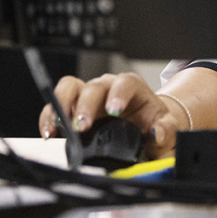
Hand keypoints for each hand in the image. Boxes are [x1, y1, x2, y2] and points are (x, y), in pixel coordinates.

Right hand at [38, 72, 182, 158]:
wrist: (145, 125)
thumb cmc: (154, 123)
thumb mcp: (166, 127)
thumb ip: (166, 131)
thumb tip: (157, 133)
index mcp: (133, 88)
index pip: (125, 83)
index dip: (118, 94)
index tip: (114, 110)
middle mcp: (109, 87)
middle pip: (93, 87)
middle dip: (85, 106)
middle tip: (82, 126)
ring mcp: (89, 95)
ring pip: (70, 88)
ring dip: (61, 106)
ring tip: (58, 128)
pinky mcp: (74, 106)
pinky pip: (57, 105)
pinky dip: (50, 117)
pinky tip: (50, 133)